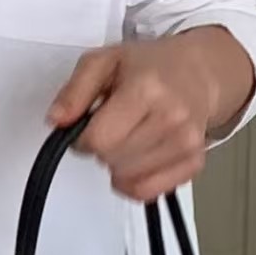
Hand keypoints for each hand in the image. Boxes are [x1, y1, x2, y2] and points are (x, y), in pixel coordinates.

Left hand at [48, 29, 255, 201]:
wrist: (199, 72)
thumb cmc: (150, 66)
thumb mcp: (103, 62)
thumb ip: (74, 91)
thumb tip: (56, 120)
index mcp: (146, 89)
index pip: (97, 139)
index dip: (82, 137)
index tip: (89, 124)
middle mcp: (171, 118)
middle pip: (110, 160)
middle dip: (101, 148)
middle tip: (112, 126)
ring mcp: (186, 143)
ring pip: (126, 180)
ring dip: (117, 164)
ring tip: (128, 136)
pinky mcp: (194, 163)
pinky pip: (147, 192)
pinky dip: (133, 182)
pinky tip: (137, 158)